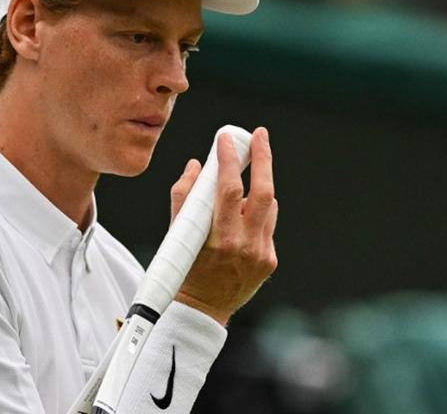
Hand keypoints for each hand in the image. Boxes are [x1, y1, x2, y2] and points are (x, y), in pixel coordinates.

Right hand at [170, 127, 277, 325]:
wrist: (201, 311)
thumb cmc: (183, 269)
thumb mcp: (176, 234)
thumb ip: (183, 197)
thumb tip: (196, 166)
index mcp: (220, 239)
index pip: (230, 190)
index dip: (229, 160)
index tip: (225, 138)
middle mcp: (246, 247)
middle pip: (264, 192)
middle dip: (263, 159)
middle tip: (259, 135)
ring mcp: (262, 254)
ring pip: (269, 207)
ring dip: (258, 186)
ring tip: (245, 176)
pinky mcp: (270, 261)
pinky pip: (268, 225)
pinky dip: (258, 212)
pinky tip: (246, 211)